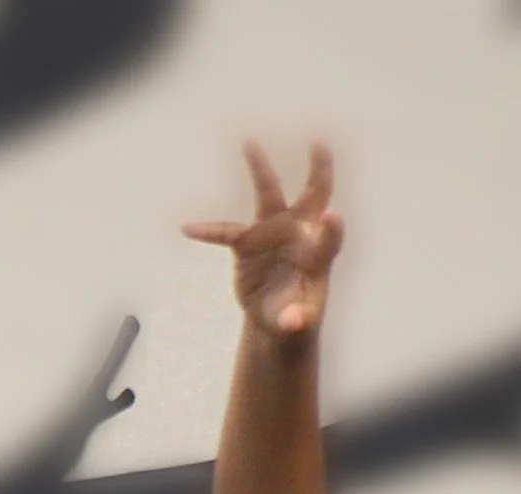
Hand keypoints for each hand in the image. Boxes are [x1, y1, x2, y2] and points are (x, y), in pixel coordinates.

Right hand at [185, 141, 343, 340]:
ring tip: (249, 142)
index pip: (330, 236)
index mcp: (319, 253)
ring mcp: (273, 231)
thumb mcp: (298, 323)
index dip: (332, 228)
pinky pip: (225, 232)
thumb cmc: (296, 314)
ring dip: (260, 167)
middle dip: (319, 169)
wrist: (275, 315)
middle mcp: (300, 233)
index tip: (331, 216)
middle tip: (319, 145)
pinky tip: (188, 228)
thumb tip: (293, 321)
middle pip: (314, 194)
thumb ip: (297, 319)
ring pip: (268, 193)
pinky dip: (208, 231)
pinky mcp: (247, 241)